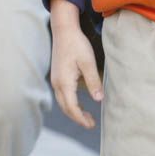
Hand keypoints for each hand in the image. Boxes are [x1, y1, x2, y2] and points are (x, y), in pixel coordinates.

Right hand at [49, 0, 103, 127]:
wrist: (63, 30)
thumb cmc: (77, 44)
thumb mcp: (88, 62)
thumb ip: (93, 81)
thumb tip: (99, 99)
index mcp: (64, 82)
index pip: (72, 107)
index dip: (81, 118)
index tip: (91, 125)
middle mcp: (57, 84)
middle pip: (66, 108)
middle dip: (77, 118)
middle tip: (91, 123)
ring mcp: (55, 80)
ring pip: (63, 102)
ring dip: (74, 111)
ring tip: (87, 116)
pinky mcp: (57, 76)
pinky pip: (62, 95)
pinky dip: (70, 103)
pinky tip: (79, 103)